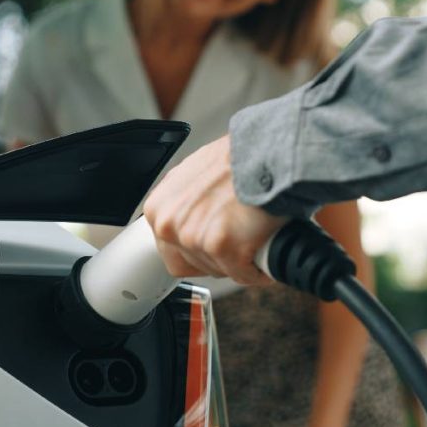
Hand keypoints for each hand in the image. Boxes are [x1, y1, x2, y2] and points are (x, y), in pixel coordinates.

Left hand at [143, 134, 286, 285]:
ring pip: (219, 271)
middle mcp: (170, 225)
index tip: (216, 249)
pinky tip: (266, 253)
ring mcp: (194, 237)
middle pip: (195, 265)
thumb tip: (197, 221)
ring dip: (240, 262)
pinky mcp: (221, 247)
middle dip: (220, 259)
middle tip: (240, 240)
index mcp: (158, 209)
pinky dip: (258, 270)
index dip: (200, 253)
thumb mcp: (195, 175)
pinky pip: (242, 275)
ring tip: (254, 238)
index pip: (171, 253)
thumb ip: (186, 204)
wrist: (267, 151)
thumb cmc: (239, 158)